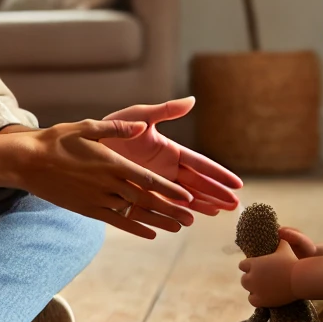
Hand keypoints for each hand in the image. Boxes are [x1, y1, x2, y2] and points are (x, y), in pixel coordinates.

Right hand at [10, 118, 196, 239]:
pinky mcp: (88, 209)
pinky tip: (150, 234)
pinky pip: (116, 222)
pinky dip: (135, 228)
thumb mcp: (89, 127)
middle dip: (171, 209)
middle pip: (146, 200)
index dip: (169, 189)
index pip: (148, 179)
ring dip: (158, 221)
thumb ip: (118, 128)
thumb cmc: (58, 140)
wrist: (29, 161)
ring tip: (179, 227)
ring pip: (134, 213)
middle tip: (192, 218)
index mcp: (112, 162)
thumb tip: (142, 127)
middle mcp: (108, 184)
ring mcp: (98, 199)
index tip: (188, 197)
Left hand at [100, 97, 241, 214]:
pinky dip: (175, 213)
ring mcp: (154, 183)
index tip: (236, 183)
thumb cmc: (113, 127)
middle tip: (235, 204)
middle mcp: (165, 169)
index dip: (218, 174)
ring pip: (182, 197)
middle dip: (216, 194)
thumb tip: (192, 100)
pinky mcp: (139, 194)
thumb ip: (165, 111)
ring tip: (218, 214)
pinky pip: (160, 206)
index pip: (199, 164)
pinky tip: (189, 221)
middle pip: (196, 184)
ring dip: (201, 205)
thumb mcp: (140, 116)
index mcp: (169, 150)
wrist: (86, 146)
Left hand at [238, 239, 298, 307]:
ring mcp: (255, 289)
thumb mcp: (283, 247)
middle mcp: (251, 276)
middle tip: (260, 278)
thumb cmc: (291, 261)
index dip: (248, 266)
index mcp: (253, 263)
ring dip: (253, 288)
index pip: (242, 265)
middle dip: (251, 278)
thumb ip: (278, 241)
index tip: (255, 267)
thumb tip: (278, 233)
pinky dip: (256, 298)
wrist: (298, 279)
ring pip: (247, 289)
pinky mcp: (261, 300)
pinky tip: (263, 296)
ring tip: (262, 287)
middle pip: (244, 278)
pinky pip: (252, 300)